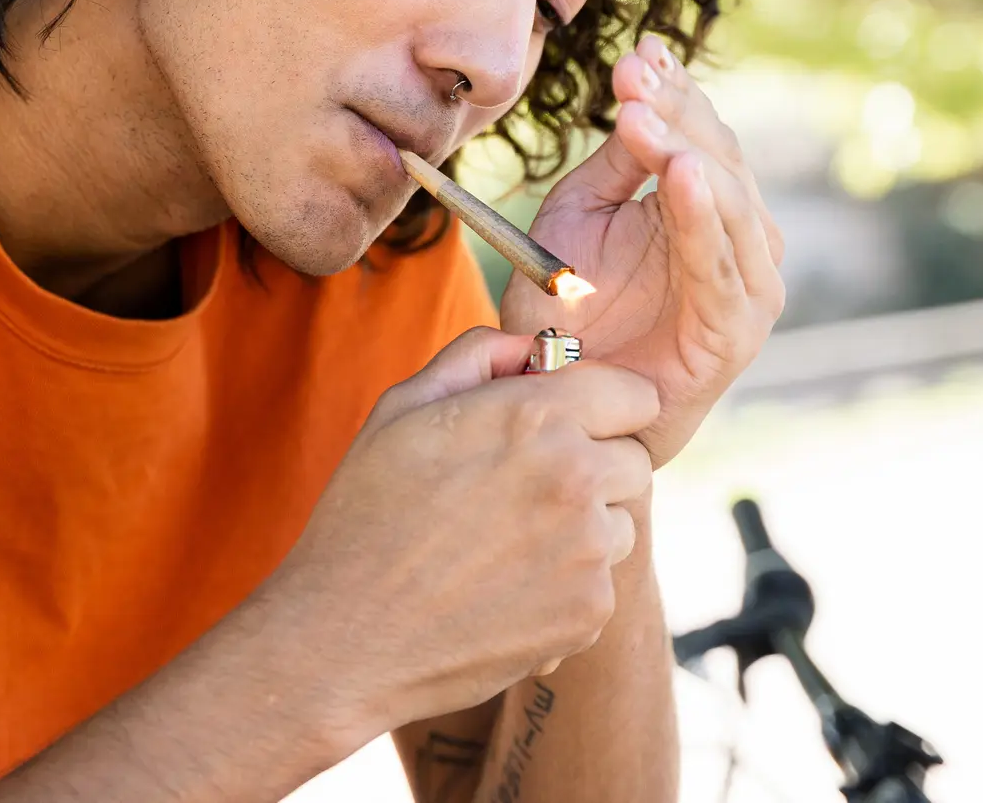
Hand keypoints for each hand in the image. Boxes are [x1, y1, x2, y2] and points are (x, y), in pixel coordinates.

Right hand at [253, 327, 657, 732]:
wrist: (347, 635)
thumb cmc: (366, 514)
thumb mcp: (402, 409)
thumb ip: (477, 356)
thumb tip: (533, 346)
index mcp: (534, 416)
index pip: (635, 394)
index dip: (605, 407)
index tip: (572, 425)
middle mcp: (575, 477)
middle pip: (634, 460)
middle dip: (594, 467)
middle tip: (526, 491)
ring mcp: (587, 549)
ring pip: (620, 523)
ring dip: (583, 529)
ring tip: (505, 546)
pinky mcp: (590, 611)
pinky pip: (602, 582)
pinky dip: (566, 587)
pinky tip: (504, 591)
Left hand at [501, 34, 785, 466]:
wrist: (562, 399)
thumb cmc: (568, 308)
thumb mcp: (580, 214)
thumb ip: (616, 158)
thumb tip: (642, 81)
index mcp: (703, 205)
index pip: (698, 134)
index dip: (673, 90)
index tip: (638, 51)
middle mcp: (737, 238)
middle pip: (717, 158)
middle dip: (676, 112)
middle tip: (633, 74)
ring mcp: (746, 283)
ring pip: (727, 202)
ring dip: (687, 153)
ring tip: (645, 116)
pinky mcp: (736, 328)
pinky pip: (720, 264)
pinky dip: (703, 218)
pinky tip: (681, 175)